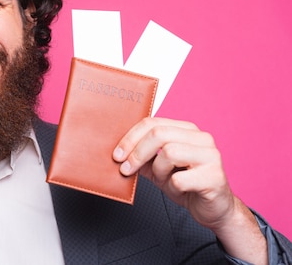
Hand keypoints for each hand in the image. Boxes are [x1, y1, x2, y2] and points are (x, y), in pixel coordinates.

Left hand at [112, 117, 233, 229]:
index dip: (130, 138)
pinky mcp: (214, 176)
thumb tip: (118, 153)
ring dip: (158, 170)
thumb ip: (142, 157)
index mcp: (187, 130)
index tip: (117, 155)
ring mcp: (211, 156)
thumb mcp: (158, 168)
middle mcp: (201, 138)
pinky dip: (172, 186)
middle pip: (159, 134)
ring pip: (169, 153)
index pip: (152, 123)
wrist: (213, 209)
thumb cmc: (186, 185)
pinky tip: (180, 189)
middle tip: (125, 169)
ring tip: (165, 179)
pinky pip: (180, 178)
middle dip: (137, 153)